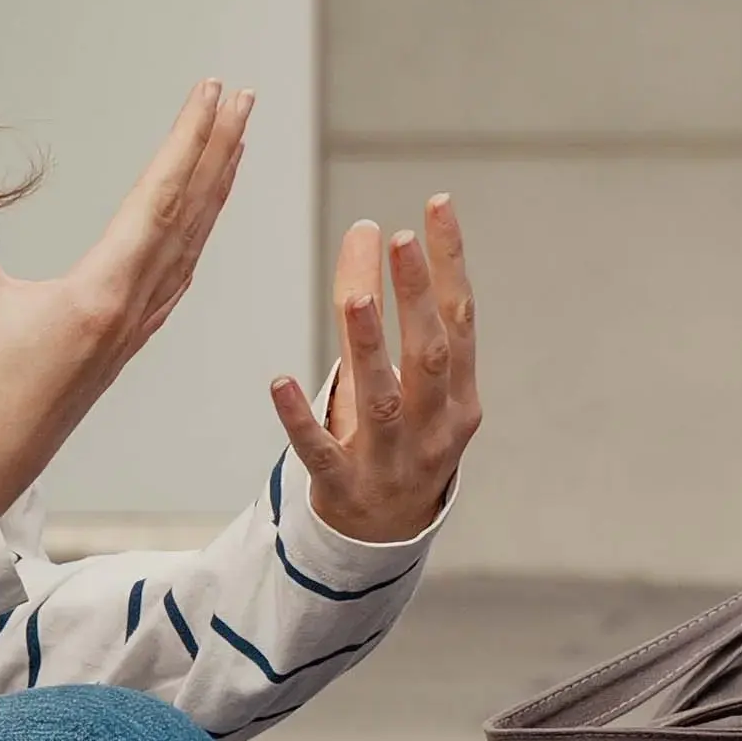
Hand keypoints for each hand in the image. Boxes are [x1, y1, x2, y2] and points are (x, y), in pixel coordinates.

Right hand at [0, 85, 252, 515]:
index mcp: (101, 292)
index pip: (159, 198)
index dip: (189, 140)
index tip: (216, 93)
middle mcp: (131, 310)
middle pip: (189, 215)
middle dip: (218, 151)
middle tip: (242, 97)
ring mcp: (132, 332)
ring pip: (189, 247)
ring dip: (213, 190)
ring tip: (233, 142)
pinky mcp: (122, 348)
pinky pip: (173, 281)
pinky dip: (193, 239)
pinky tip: (199, 223)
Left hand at [270, 201, 478, 544]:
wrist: (388, 534)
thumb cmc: (405, 438)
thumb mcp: (409, 378)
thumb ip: (391, 309)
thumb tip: (368, 228)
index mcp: (461, 395)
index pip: (460, 318)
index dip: (450, 262)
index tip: (437, 206)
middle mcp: (436, 426)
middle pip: (431, 356)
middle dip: (417, 298)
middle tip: (400, 240)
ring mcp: (392, 459)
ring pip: (383, 400)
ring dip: (369, 349)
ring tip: (353, 297)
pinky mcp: (344, 487)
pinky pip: (322, 451)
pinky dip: (301, 418)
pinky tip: (280, 381)